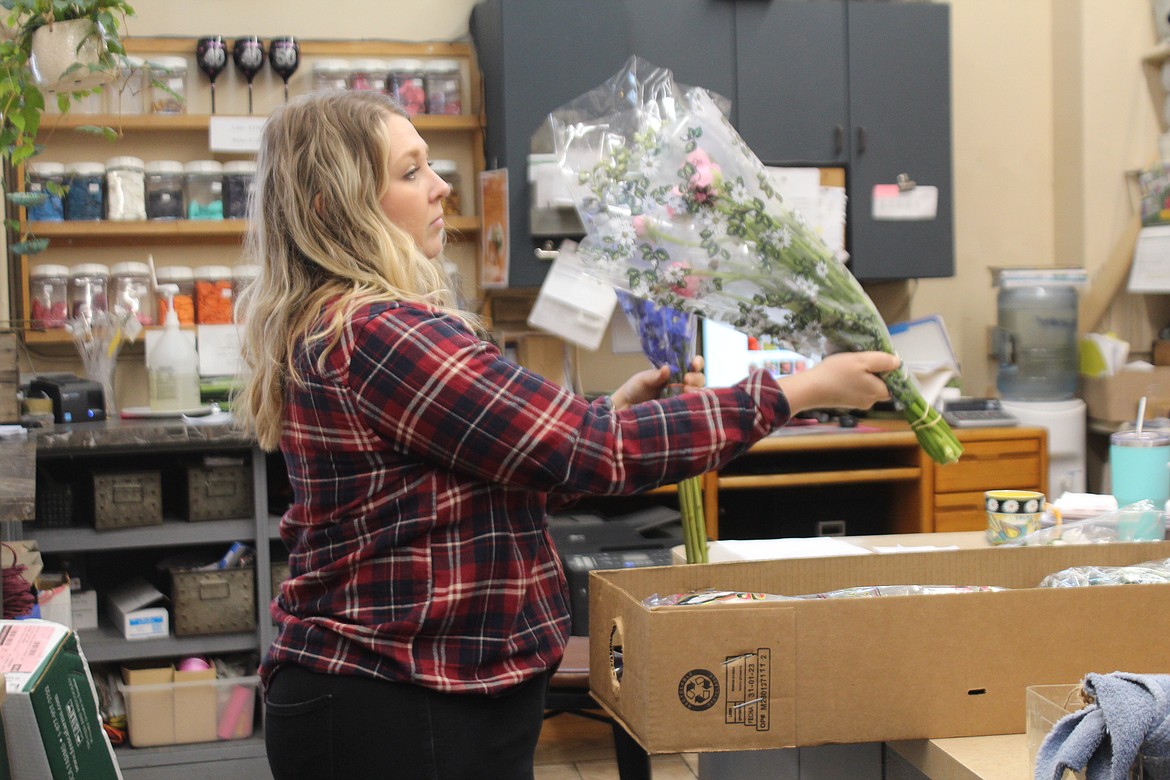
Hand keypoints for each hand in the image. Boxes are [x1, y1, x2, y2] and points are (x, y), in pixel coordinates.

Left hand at [611, 356, 705, 410]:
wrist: (625, 408)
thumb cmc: (634, 390)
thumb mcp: (643, 380)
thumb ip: (655, 375)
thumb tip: (667, 368)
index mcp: (675, 373)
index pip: (692, 365)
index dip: (697, 362)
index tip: (694, 363)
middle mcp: (681, 384)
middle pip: (699, 379)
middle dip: (696, 378)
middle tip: (686, 379)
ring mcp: (681, 398)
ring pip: (698, 394)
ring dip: (696, 391)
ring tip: (686, 390)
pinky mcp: (679, 412)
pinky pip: (691, 408)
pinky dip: (692, 404)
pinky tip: (686, 402)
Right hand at [777, 351, 898, 414]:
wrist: (810, 389)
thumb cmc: (837, 372)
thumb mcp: (862, 360)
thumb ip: (882, 361)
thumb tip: (897, 363)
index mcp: (878, 392)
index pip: (894, 382)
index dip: (888, 370)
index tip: (876, 359)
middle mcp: (870, 402)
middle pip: (880, 385)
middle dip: (874, 372)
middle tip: (860, 360)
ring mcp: (857, 404)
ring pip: (867, 387)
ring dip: (862, 376)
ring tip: (849, 365)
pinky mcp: (845, 403)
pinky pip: (856, 390)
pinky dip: (852, 382)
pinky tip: (842, 375)